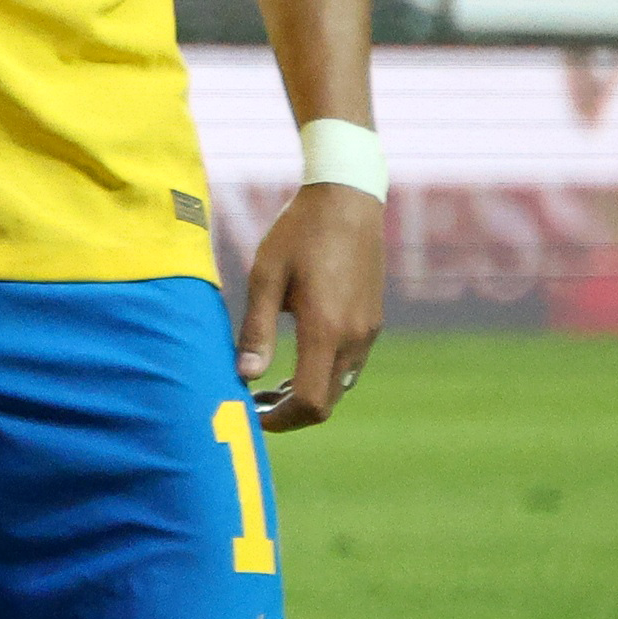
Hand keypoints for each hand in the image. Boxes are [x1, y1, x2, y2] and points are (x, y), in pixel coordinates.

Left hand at [232, 185, 384, 432]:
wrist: (347, 199)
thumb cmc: (298, 233)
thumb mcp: (265, 277)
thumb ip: (256, 330)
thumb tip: (245, 376)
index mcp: (327, 329)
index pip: (311, 402)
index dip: (280, 419)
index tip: (251, 415)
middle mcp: (355, 337)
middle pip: (327, 402)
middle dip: (290, 412)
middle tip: (253, 404)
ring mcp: (368, 330)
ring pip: (340, 386)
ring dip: (307, 395)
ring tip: (267, 386)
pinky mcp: (372, 320)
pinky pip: (349, 365)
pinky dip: (323, 376)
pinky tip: (295, 362)